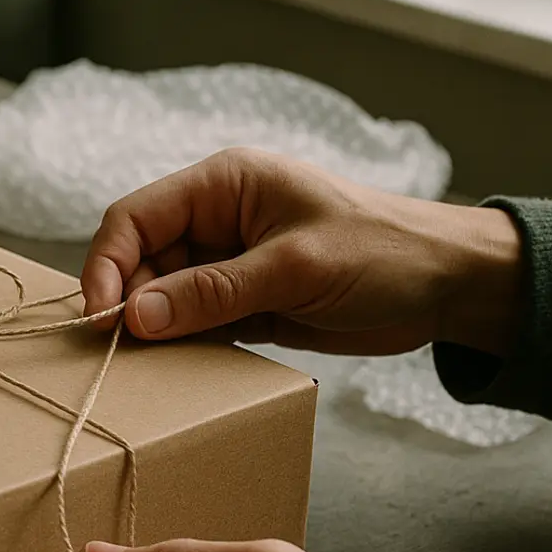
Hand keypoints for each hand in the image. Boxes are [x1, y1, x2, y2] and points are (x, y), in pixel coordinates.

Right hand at [81, 147, 522, 355]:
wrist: (451, 286)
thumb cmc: (383, 253)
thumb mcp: (294, 269)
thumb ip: (211, 292)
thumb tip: (135, 316)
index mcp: (224, 184)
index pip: (135, 216)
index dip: (107, 263)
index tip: (100, 315)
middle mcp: (217, 219)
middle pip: (141, 258)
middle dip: (128, 302)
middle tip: (124, 352)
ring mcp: (230, 261)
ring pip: (163, 294)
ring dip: (156, 327)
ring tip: (153, 364)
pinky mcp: (246, 300)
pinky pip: (194, 321)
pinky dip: (184, 343)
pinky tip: (184, 367)